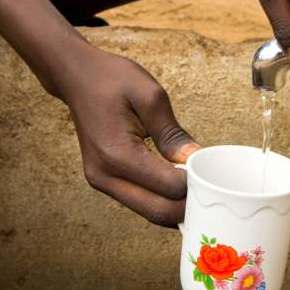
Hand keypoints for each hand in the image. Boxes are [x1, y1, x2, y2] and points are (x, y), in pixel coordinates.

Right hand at [56, 45, 200, 226]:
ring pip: (150, 212)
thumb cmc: (112, 80)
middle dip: (189, 205)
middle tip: (212, 187)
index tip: (211, 169)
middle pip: (158, 212)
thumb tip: (197, 161)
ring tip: (197, 185)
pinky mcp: (104, 181)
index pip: (169, 187)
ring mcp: (101, 181)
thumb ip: (174, 134)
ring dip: (176, 206)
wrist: (77, 77)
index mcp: (118, 154)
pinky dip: (163, 198)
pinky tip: (178, 183)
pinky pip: (141, 201)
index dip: (196, 183)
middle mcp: (105, 176)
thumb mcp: (150, 96)